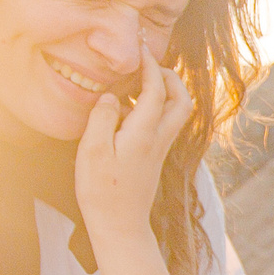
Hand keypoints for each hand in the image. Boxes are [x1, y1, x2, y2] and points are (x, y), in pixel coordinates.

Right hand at [76, 45, 195, 243]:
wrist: (120, 227)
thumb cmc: (102, 191)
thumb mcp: (92, 151)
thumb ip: (102, 118)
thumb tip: (112, 95)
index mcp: (144, 132)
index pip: (156, 88)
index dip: (150, 64)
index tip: (139, 47)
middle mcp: (158, 139)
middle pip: (181, 99)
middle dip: (169, 77)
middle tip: (146, 67)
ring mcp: (159, 150)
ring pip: (175, 113)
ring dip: (162, 93)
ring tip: (132, 87)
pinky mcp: (154, 159)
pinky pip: (162, 125)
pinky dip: (152, 110)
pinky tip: (125, 114)